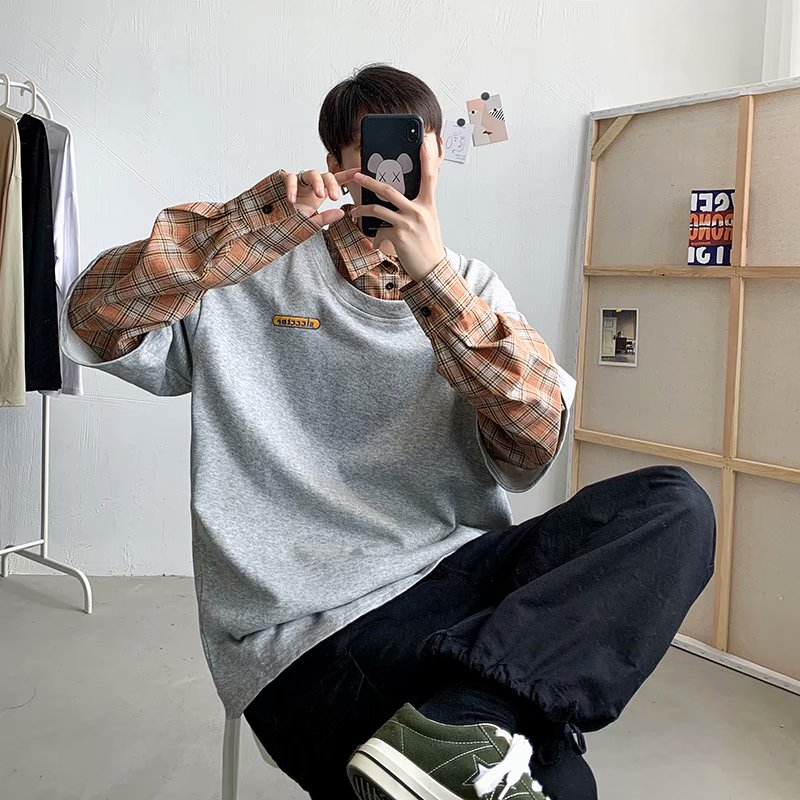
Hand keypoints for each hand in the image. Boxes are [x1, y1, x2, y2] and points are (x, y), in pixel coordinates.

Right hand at [279, 167, 359, 226]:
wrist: (270, 228)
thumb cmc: (289, 224)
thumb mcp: (310, 224)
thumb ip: (325, 219)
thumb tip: (341, 212)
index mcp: (318, 194)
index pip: (336, 182)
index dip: (348, 176)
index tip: (360, 171)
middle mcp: (309, 185)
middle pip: (326, 175)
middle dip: (332, 184)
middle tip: (335, 197)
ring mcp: (297, 181)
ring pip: (311, 173)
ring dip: (318, 182)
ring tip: (320, 195)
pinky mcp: (282, 180)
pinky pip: (289, 177)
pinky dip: (292, 187)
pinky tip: (292, 200)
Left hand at [350, 136, 445, 281]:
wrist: (432, 269)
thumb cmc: (428, 244)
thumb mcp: (429, 221)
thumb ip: (419, 205)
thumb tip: (403, 196)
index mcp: (428, 204)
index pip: (430, 176)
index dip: (428, 158)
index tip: (425, 141)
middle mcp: (419, 211)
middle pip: (390, 190)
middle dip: (370, 181)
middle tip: (357, 175)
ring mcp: (408, 223)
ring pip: (378, 209)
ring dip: (362, 209)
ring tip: (354, 211)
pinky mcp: (398, 236)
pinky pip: (379, 230)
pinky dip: (375, 236)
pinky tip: (375, 241)